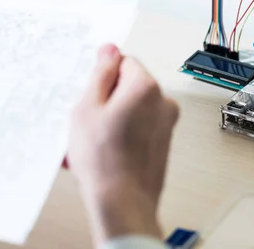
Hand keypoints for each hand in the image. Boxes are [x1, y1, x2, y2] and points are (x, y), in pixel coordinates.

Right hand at [67, 44, 178, 244]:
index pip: (123, 62)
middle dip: (107, 100)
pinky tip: (103, 152)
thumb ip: (100, 73)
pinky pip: (139, 127)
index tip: (92, 95)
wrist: (122, 203)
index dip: (103, 78)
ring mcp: (166, 123)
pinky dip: (121, 134)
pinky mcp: (163, 142)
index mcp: (146, 86)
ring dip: (111, 119)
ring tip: (92, 142)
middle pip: (129, 86)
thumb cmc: (103, 160)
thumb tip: (109, 50)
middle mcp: (163, 102)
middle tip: (89, 121)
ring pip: (132, 108)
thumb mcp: (87, 107)